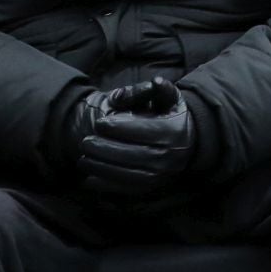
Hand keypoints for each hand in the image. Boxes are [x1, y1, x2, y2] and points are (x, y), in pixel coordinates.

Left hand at [78, 77, 195, 195]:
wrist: (188, 143)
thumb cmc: (171, 115)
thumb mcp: (170, 97)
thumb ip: (159, 88)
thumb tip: (154, 82)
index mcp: (173, 131)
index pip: (143, 130)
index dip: (119, 127)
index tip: (99, 123)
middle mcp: (169, 156)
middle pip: (133, 154)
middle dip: (105, 149)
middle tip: (85, 142)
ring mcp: (161, 174)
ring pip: (128, 174)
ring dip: (102, 168)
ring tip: (83, 159)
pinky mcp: (152, 187)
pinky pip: (128, 189)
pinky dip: (107, 186)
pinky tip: (89, 179)